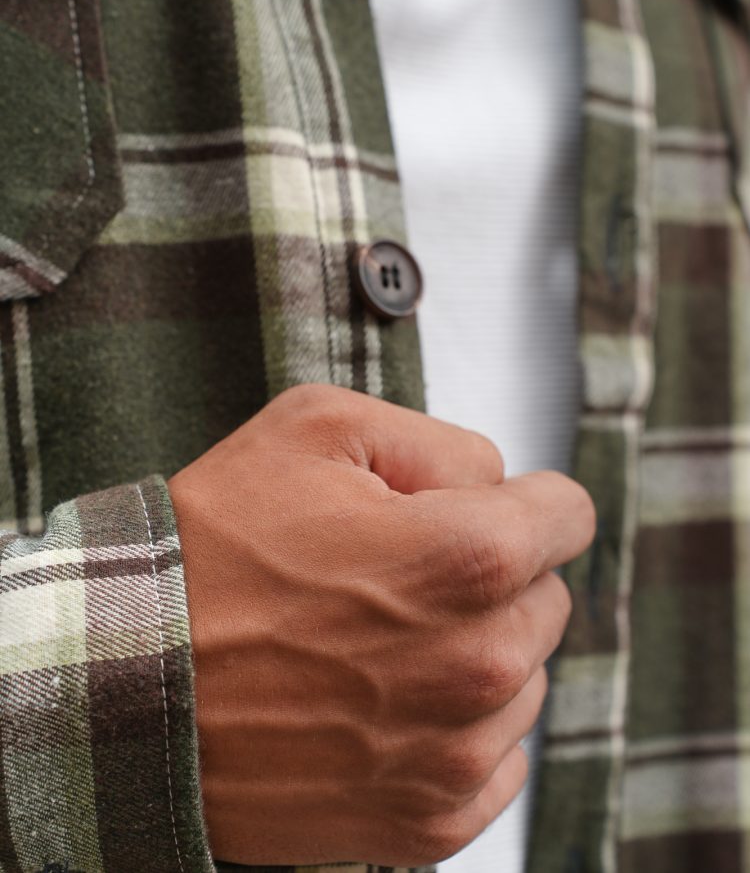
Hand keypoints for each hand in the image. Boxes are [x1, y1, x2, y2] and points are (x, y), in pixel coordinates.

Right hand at [168, 384, 594, 865]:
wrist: (124, 685)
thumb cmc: (211, 552)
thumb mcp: (317, 429)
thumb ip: (436, 440)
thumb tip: (495, 481)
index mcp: (469, 555)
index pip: (569, 512)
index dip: (524, 498)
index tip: (482, 508)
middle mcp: (482, 662)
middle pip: (545, 594)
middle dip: (488, 573)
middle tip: (392, 572)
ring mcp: (457, 752)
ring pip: (521, 676)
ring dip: (470, 651)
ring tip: (370, 640)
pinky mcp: (427, 822)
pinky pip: (495, 758)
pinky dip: (453, 727)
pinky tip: (377, 701)